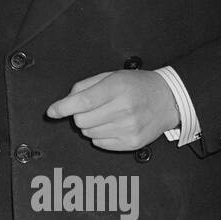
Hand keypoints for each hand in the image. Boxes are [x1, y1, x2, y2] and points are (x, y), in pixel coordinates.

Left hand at [46, 70, 179, 151]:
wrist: (168, 100)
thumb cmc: (137, 86)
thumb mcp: (111, 76)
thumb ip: (85, 86)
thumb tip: (65, 102)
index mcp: (117, 88)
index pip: (83, 101)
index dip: (63, 107)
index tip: (52, 111)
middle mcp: (124, 109)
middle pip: (81, 120)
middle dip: (79, 115)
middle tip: (92, 108)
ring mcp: (129, 128)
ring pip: (89, 134)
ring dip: (90, 126)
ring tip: (107, 115)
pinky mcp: (132, 143)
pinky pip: (100, 144)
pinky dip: (100, 136)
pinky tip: (113, 125)